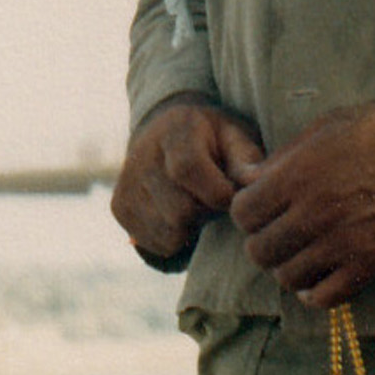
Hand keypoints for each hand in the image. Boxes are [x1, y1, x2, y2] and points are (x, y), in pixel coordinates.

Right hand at [112, 93, 264, 263]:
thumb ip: (246, 160)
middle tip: (215, 197)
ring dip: (194, 226)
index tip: (231, 193)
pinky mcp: (119, 208)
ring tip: (198, 202)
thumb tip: (255, 183)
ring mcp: (125, 183)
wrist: (170, 136)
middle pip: (181, 210)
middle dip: (208, 211)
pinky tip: (182, 212)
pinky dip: (179, 237)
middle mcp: (141, 154)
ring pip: (170, 232)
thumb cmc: (215, 141)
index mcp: (174, 129)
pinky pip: (158, 244)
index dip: (217, 192)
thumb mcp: (236, 138)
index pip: (187, 169)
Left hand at [229, 88, 374, 308]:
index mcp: (299, 175)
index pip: (243, 213)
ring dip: (286, 266)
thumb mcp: (324, 128)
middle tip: (276, 230)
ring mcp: (344, 242)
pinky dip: (313, 292)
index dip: (245, 210)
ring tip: (298, 251)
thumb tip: (245, 179)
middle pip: (259, 250)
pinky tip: (316, 276)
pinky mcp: (370, 262)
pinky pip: (325, 297)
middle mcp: (316, 212)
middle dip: (261, 240)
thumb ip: (281, 158)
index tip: (258, 206)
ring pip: (286, 276)